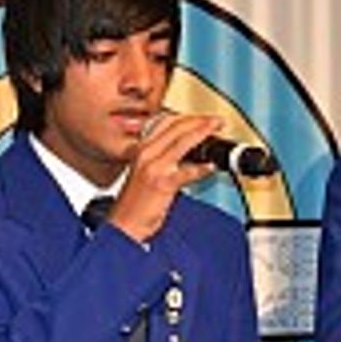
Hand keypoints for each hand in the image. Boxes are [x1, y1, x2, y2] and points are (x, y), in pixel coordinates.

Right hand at [107, 114, 221, 242]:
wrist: (124, 224)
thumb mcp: (145, 172)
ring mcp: (154, 168)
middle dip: (200, 121)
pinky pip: (186, 172)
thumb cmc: (135, 203)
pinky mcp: (162, 184)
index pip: (166, 123)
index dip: (188, 118)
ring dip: (202, 134)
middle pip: (176, 128)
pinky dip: (201, 168)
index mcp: (142, 150)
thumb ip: (161, 159)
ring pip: (182, 143)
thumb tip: (186, 153)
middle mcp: (146, 154)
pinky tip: (211, 167)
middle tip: (216, 121)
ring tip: (216, 132)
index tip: (203, 118)